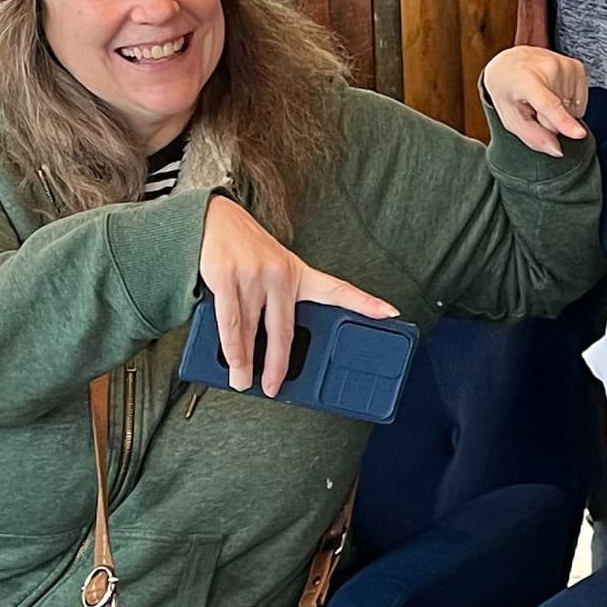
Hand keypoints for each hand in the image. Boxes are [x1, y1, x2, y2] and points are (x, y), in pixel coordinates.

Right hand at [195, 194, 396, 396]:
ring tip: (243, 381)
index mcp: (299, 274)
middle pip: (284, 330)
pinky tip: (231, 360)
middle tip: (272, 387)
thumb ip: (277, 305)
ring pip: (251, 330)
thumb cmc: (248, 251)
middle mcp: (280, 274)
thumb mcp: (275, 270)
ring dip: (245, 361)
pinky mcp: (226, 276)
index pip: (337, 289)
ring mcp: (253, 275)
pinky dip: (229, 346)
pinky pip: (229, 321)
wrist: (215, 219)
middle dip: (277, 365)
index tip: (390, 313)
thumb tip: (268, 348)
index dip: (365, 302)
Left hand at [480, 45, 590, 154]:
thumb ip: (532, 136)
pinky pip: (580, 104)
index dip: (564, 121)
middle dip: (548, 120)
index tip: (579, 134)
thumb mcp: (510, 117)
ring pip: (572, 111)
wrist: (511, 60)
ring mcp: (566, 66)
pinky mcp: (578, 67)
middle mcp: (548, 68)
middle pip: (559, 117)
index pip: (548, 105)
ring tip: (542, 94)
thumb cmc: (509, 90)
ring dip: (559, 110)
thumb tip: (558, 150)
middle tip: (533, 105)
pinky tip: (554, 91)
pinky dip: (569, 104)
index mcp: (526, 80)